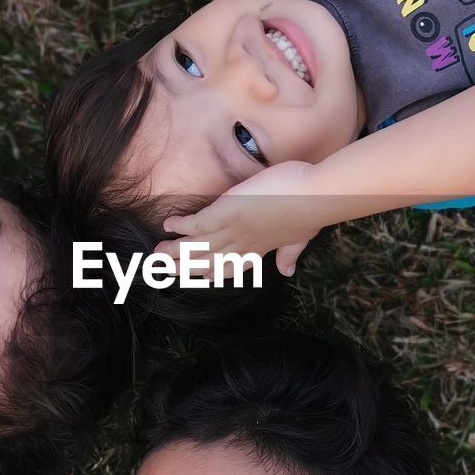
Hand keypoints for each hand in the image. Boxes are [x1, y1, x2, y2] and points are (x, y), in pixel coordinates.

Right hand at [158, 160, 321, 276]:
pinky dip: (181, 226)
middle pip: (207, 261)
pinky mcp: (226, 212)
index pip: (229, 267)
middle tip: (164, 269)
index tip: (198, 277)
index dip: (210, 273)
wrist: (317, 196)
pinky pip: (196, 223)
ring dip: (176, 250)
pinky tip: (168, 225)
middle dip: (184, 266)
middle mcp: (241, 244)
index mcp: (257, 250)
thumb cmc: (311, 211)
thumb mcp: (300, 237)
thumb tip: (288, 271)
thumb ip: (289, 253)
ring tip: (157, 253)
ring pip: (197, 246)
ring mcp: (232, 230)